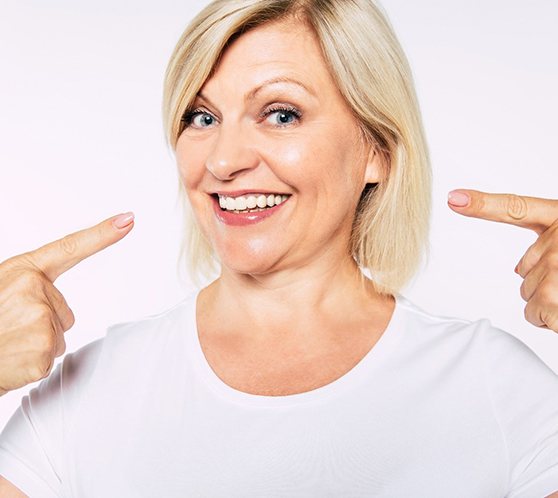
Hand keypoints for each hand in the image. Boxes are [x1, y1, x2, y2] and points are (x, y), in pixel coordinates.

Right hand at [0, 212, 134, 394]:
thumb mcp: (2, 294)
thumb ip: (29, 289)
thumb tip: (44, 300)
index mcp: (23, 270)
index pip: (71, 247)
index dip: (103, 233)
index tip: (127, 220)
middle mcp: (34, 288)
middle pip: (64, 312)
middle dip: (40, 327)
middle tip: (9, 330)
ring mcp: (40, 316)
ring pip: (58, 337)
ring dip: (35, 346)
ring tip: (7, 343)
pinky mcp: (43, 346)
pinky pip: (51, 358)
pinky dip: (32, 365)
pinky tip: (12, 359)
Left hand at [447, 189, 557, 331]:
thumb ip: (551, 248)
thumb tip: (520, 270)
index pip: (517, 209)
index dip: (482, 204)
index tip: (453, 198)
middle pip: (524, 276)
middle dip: (547, 288)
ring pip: (530, 299)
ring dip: (552, 308)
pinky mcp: (555, 296)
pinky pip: (540, 316)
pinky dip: (555, 324)